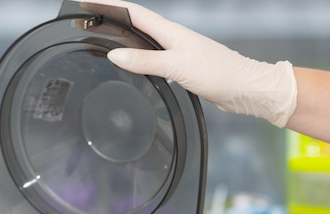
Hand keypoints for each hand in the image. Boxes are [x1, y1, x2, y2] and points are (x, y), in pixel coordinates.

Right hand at [98, 0, 297, 126]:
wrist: (243, 88)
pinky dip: (135, 57)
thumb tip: (114, 55)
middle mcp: (171, 38)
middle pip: (134, 24)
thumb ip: (144, 61)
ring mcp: (175, 52)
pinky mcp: (180, 67)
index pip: (132, 12)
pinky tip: (130, 63)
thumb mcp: (176, 66)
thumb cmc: (217, 73)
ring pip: (141, 41)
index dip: (109, 5)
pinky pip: (150, 58)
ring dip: (121, 38)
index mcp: (169, 31)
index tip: (87, 2)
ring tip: (99, 38)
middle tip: (87, 21)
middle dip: (109, 20)